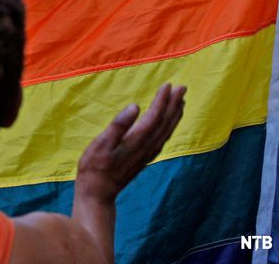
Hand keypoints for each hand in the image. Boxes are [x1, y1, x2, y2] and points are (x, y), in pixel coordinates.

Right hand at [75, 84, 185, 203]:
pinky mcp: (145, 158)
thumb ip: (119, 125)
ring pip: (166, 131)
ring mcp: (147, 153)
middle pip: (165, 122)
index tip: (168, 85)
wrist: (99, 192)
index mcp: (137, 140)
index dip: (162, 100)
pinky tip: (168, 123)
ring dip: (175, 115)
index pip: (154, 116)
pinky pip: (163, 138)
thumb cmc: (95, 166)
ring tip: (181, 102)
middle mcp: (147, 146)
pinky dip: (169, 127)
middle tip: (182, 88)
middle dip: (174, 104)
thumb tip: (135, 106)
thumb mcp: (101, 143)